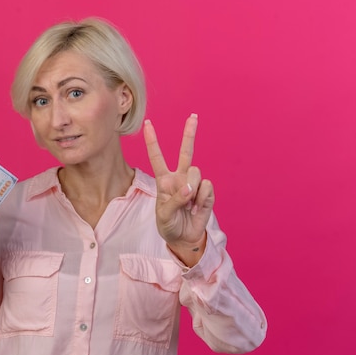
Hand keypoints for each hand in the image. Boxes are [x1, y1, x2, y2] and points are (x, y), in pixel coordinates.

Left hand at [143, 114, 214, 264]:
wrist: (183, 238)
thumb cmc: (169, 224)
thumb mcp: (163, 215)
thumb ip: (174, 200)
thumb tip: (190, 188)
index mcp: (164, 180)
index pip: (157, 157)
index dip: (153, 141)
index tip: (148, 123)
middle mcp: (179, 178)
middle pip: (186, 152)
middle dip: (189, 134)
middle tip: (193, 116)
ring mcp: (194, 184)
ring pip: (196, 172)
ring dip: (191, 190)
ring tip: (188, 205)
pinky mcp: (207, 193)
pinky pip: (206, 187)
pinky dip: (201, 200)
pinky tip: (197, 209)